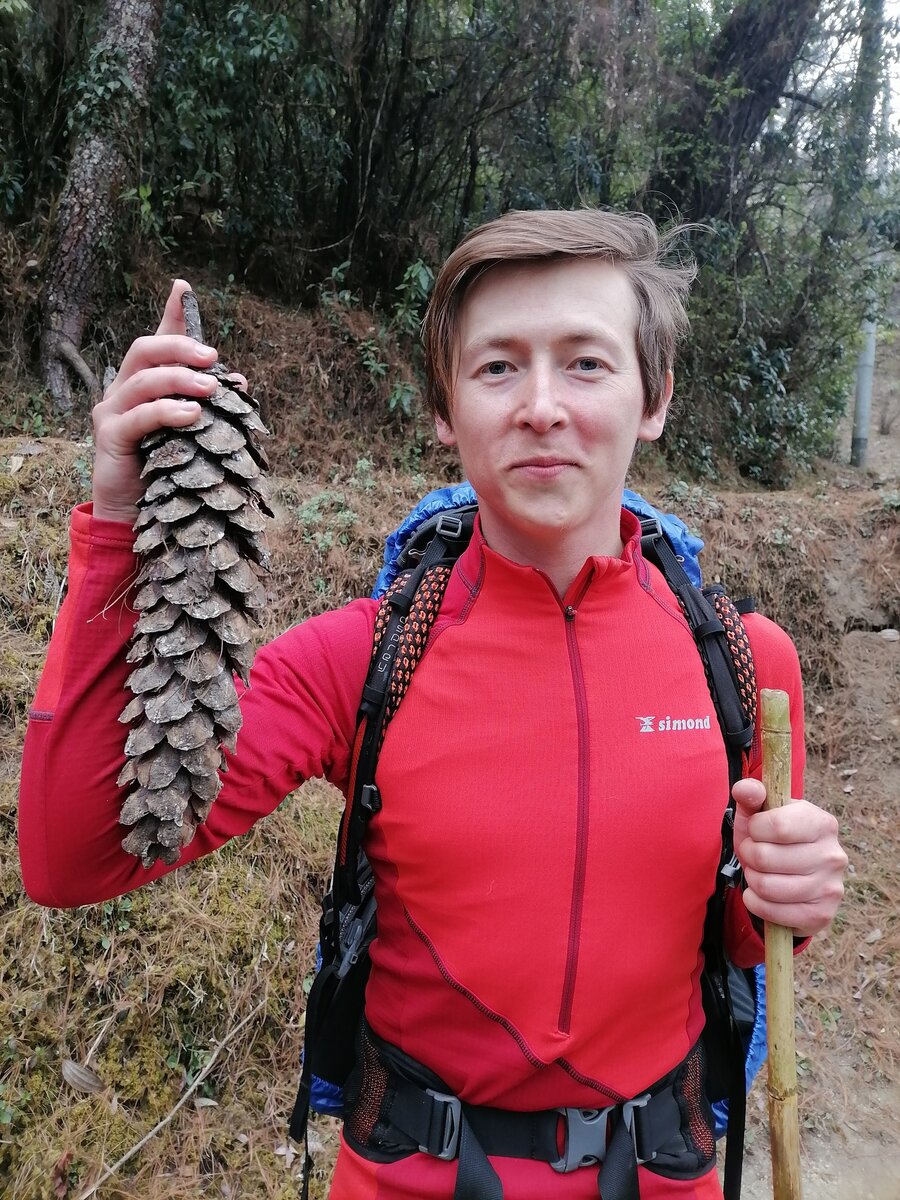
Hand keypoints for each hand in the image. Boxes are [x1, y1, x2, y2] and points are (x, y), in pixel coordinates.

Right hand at [91, 280, 245, 523]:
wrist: (133, 513)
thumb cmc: (166, 469)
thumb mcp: (192, 433)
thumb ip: (209, 405)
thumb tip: (241, 380)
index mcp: (143, 384)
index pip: (156, 341)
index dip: (171, 316)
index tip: (183, 289)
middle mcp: (123, 391)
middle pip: (145, 350)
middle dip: (181, 348)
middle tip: (212, 358)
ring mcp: (112, 412)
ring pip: (143, 381)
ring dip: (180, 380)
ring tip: (210, 389)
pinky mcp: (110, 437)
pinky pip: (138, 417)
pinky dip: (167, 411)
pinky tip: (192, 415)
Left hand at [731, 778, 847, 937]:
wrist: (791, 877)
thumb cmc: (772, 839)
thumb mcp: (760, 814)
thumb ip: (751, 796)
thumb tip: (744, 787)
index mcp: (822, 823)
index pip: (777, 826)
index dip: (755, 829)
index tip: (756, 830)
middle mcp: (833, 855)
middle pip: (766, 858)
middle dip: (748, 855)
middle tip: (752, 854)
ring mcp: (831, 888)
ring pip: (767, 886)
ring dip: (751, 879)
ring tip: (757, 871)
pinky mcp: (822, 916)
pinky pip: (772, 913)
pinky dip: (755, 902)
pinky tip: (760, 893)